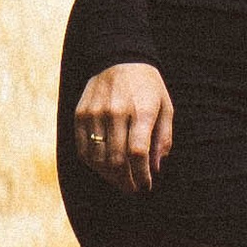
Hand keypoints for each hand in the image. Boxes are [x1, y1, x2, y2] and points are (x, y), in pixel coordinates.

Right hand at [74, 62, 172, 195]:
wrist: (120, 57)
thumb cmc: (148, 86)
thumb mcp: (165, 106)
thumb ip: (163, 138)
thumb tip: (155, 168)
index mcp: (141, 110)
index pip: (138, 153)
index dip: (141, 175)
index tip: (146, 185)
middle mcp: (115, 111)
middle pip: (116, 160)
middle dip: (126, 181)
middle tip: (133, 188)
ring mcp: (95, 113)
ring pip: (98, 158)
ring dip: (109, 176)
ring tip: (120, 180)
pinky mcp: (80, 114)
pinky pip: (83, 149)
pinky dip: (93, 164)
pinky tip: (104, 167)